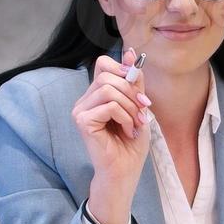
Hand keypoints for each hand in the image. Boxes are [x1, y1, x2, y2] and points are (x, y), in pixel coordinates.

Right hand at [76, 48, 154, 223]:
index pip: (103, 63)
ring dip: (131, 107)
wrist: (125, 171)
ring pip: (109, 88)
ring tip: (136, 124)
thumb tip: (130, 52)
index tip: (139, 87)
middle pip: (108, 74)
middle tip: (143, 111)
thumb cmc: (131, 144)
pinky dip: (126, 117)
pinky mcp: (82, 120)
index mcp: (96, 94)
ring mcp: (80, 109)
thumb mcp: (138, 106)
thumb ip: (133, 82)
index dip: (123, 69)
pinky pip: (109, 105)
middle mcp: (85, 99)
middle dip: (132, 91)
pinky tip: (128, 131)